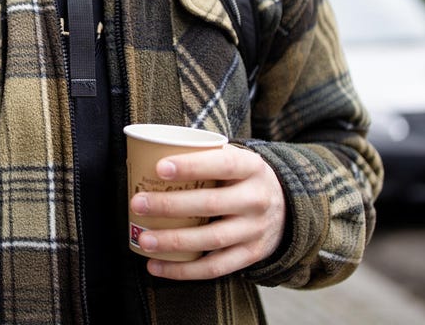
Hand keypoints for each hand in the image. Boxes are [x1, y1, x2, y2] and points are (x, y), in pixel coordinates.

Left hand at [129, 144, 284, 279]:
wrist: (286, 207)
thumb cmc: (241, 178)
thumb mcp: (235, 159)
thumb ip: (204, 156)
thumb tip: (147, 153)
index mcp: (251, 168)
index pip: (223, 164)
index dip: (191, 166)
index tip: (159, 168)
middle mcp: (256, 199)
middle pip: (211, 204)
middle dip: (170, 205)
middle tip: (138, 203)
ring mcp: (255, 230)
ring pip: (211, 239)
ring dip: (173, 241)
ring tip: (143, 239)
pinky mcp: (251, 255)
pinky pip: (214, 268)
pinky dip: (183, 270)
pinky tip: (156, 266)